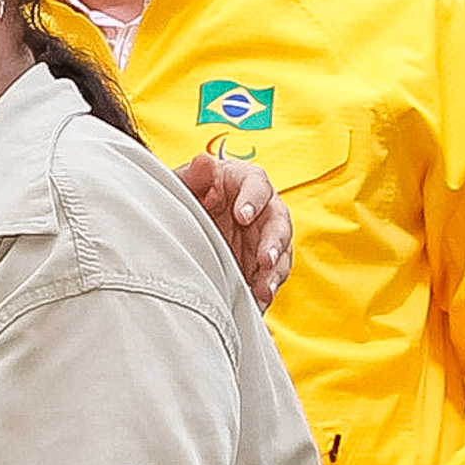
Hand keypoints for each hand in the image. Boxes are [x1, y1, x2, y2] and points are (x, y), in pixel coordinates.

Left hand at [176, 147, 292, 306]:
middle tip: (265, 259)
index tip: (242, 215)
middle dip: (274, 242)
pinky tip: (259, 302)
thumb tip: (204, 162)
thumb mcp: (184, 183)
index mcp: (243, 181)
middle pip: (278, 221)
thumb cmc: (187, 196)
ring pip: (281, 252)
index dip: (253, 198)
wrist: (183, 224)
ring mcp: (264, 237)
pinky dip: (267, 289)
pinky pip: (272, 276)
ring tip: (264, 289)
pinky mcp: (261, 263)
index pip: (257, 184)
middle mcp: (262, 208)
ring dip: (275, 272)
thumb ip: (194, 175)